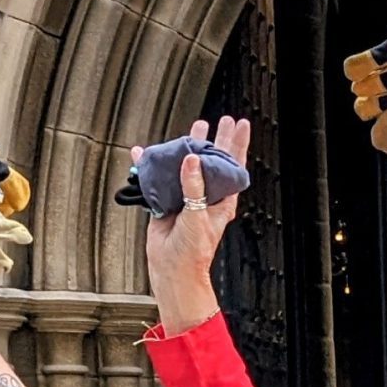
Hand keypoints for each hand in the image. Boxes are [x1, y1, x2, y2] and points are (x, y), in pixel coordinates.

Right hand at [139, 113, 249, 335]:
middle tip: (222, 119)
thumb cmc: (193, 249)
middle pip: (212, 159)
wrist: (173, 266)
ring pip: (185, 165)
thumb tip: (190, 159)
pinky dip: (150, 163)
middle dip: (217, 139)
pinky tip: (145, 152)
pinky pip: (158, 177)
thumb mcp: (198, 215)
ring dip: (186, 146)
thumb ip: (194, 186)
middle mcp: (204, 194)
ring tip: (193, 128)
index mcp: (220, 199)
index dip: (237, 143)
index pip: (232, 165)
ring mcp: (185, 196)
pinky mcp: (165, 200)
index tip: (241, 123)